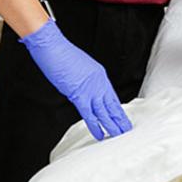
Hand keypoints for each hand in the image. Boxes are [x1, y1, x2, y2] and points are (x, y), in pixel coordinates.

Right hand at [20, 19, 131, 140]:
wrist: (54, 47)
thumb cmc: (62, 54)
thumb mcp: (79, 67)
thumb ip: (84, 79)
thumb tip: (81, 89)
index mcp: (99, 75)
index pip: (111, 96)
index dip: (117, 109)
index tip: (122, 117)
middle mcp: (98, 83)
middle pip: (112, 105)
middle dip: (120, 118)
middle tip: (127, 129)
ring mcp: (90, 89)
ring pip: (104, 112)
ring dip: (112, 125)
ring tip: (119, 134)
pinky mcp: (79, 95)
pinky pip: (90, 115)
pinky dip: (96, 126)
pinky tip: (101, 134)